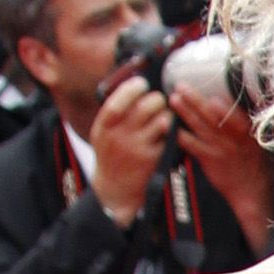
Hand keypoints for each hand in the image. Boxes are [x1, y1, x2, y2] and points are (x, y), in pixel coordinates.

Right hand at [88, 74, 173, 224]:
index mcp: (104, 127)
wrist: (115, 190)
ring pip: (162, 121)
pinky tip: (168, 131)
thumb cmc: (111, 154)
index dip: (132, 89)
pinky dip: (172, 131)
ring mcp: (139, 149)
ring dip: (167, 114)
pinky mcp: (154, 160)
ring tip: (164, 116)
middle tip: (158, 101)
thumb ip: (113, 112)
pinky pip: (169, 137)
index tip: (142, 83)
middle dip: (156, 99)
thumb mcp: (102, 132)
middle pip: (146, 107)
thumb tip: (131, 83)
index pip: (117, 103)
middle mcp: (120, 138)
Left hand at [172, 86, 273, 249]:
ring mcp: (220, 150)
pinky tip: (171, 128)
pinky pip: (192, 146)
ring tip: (174, 99)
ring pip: (201, 128)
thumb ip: (241, 119)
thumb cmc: (253, 159)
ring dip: (186, 113)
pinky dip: (181, 137)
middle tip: (182, 87)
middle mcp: (233, 141)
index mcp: (248, 133)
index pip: (237, 119)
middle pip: (213, 118)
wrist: (251, 190)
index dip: (226, 111)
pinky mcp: (208, 160)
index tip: (214, 98)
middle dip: (197, 101)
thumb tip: (224, 97)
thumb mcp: (256, 138)